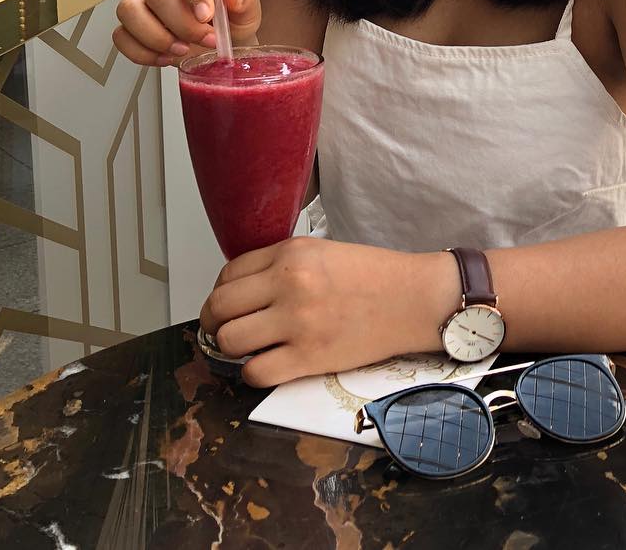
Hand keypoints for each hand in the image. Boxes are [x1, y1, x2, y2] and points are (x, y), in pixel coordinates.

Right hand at [114, 0, 261, 65]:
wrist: (224, 45)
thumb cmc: (233, 21)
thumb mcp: (249, 11)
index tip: (206, 15)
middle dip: (181, 24)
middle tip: (204, 40)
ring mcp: (147, 0)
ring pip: (130, 10)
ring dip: (156, 37)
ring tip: (181, 50)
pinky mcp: (134, 25)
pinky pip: (121, 35)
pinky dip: (142, 52)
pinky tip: (165, 57)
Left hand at [199, 238, 456, 386]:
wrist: (412, 299)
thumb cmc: (374, 275)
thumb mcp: (322, 251)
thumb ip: (282, 264)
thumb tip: (244, 290)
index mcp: (291, 253)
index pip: (228, 274)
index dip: (222, 292)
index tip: (228, 304)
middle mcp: (288, 283)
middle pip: (219, 307)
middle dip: (213, 322)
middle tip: (221, 329)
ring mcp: (297, 322)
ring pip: (230, 340)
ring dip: (231, 348)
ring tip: (246, 348)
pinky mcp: (309, 357)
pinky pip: (255, 372)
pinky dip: (252, 373)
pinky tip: (266, 365)